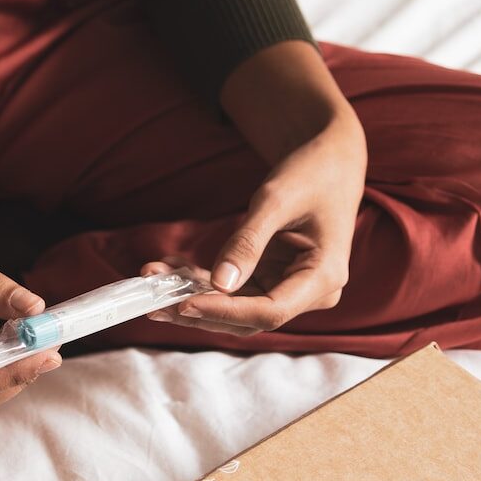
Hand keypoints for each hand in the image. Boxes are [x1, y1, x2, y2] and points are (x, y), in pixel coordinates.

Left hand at [146, 42, 367, 334]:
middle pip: (249, 318)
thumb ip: (248, 242)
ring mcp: (289, 289)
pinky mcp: (271, 280)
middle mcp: (309, 293)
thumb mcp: (276, 200)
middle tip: (152, 302)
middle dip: (199, 311)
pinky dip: (200, 283)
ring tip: (151, 284)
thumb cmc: (311, 173)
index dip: (224, 311)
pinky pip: (232, 290)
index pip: (269, 312)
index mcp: (323, 278)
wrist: (329, 162)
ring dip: (192, 299)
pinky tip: (169, 270)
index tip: (183, 303)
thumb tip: (219, 283)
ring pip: (235, 309)